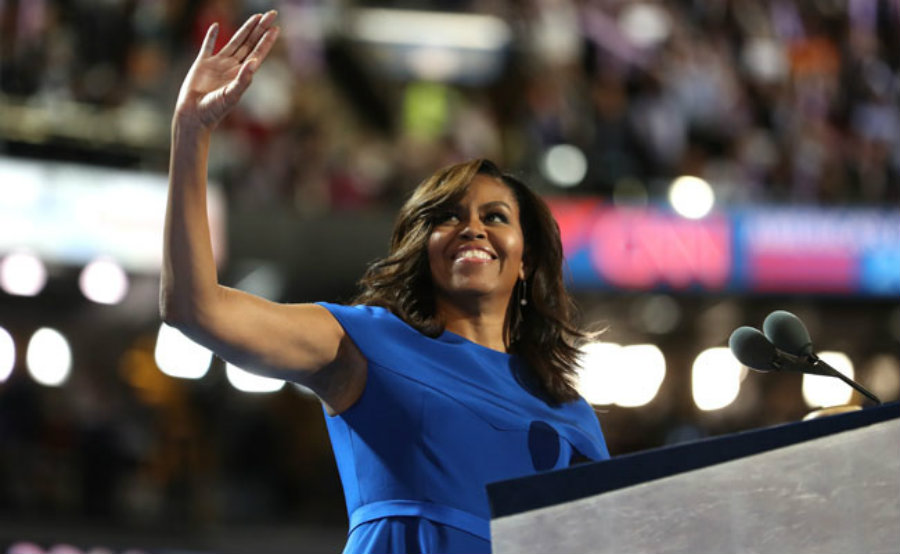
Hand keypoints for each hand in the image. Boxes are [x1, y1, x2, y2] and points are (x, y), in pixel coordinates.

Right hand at [174, 11, 279, 129]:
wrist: (193, 116)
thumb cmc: (214, 110)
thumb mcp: (231, 95)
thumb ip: (243, 79)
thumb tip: (253, 62)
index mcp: (241, 74)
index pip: (257, 53)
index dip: (266, 41)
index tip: (276, 28)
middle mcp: (232, 67)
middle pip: (249, 44)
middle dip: (260, 29)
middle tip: (271, 14)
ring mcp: (217, 64)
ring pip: (234, 42)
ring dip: (245, 29)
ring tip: (256, 17)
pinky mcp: (202, 64)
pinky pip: (207, 46)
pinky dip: (211, 36)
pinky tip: (216, 26)